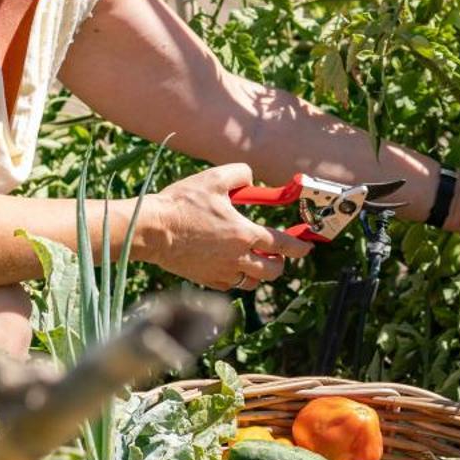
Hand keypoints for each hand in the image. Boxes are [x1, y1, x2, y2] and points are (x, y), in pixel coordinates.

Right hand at [135, 163, 314, 290]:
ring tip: (252, 259)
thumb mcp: (214, 179)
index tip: (307, 247)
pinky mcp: (206, 280)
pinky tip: (228, 263)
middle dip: (279, 263)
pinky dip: (235, 277)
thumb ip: (241, 174)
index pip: (282, 244)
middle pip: (272, 271)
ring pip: (252, 283)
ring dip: (258, 272)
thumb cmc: (181, 204)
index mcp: (244, 234)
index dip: (299, 247)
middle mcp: (237, 258)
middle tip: (276, 253)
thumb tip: (252, 179)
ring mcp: (221, 272)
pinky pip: (230, 285)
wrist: (151, 230)